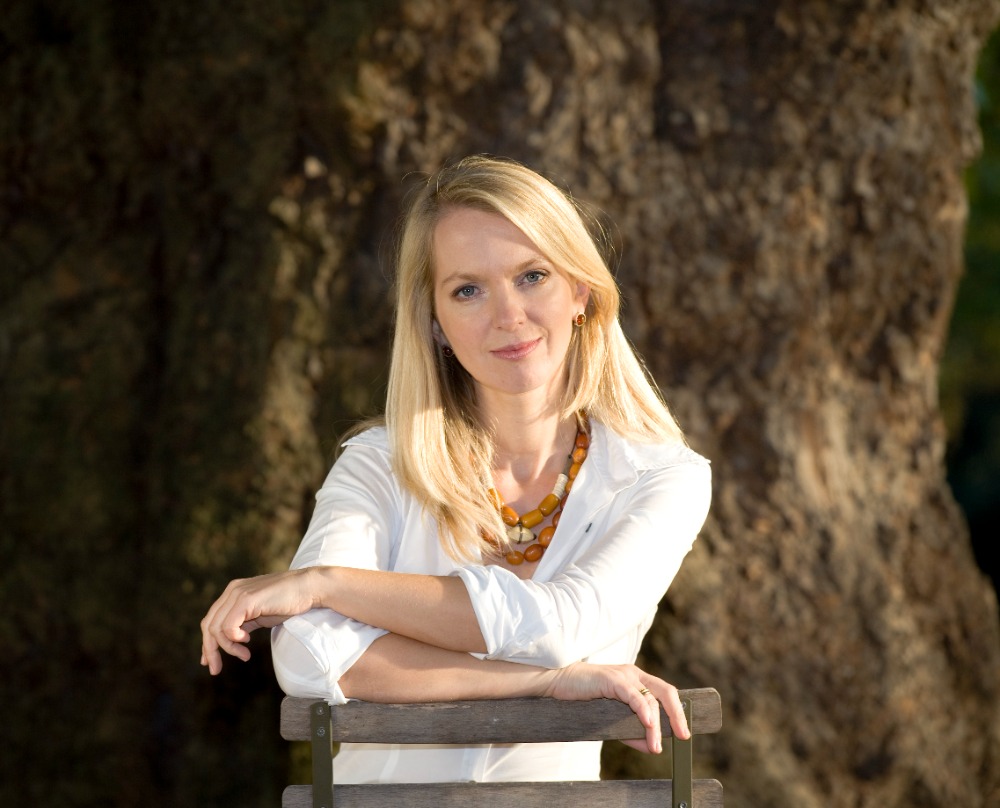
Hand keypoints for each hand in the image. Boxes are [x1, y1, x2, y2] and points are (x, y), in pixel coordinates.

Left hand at [199, 568, 320, 674]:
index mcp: (234, 593)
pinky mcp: (246, 600)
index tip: (211, 662)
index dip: (208, 643)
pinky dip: (233, 638)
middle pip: (208, 625)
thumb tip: (233, 639)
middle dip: (210, 650)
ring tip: (244, 655)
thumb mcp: (261, 615)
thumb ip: (245, 623)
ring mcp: (238, 594)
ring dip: (227, 647)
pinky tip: (246, 641)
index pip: (211, 620)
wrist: (309, 588)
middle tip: (216, 669)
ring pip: (217, 628)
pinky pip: (228, 625)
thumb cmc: (290, 602)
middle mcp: (232, 591)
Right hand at [543, 662, 689, 753]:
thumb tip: (651, 747)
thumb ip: (630, 730)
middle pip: (666, 692)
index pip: (664, 693)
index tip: (683, 732)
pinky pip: (634, 695)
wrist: (559, 683)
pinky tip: (648, 724)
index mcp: (636, 680)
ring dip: (656, 726)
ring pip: (650, 699)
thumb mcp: (611, 717)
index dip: (677, 712)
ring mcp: (624, 675)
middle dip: (677, 715)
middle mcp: (634, 674)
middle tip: (683, 736)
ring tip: (656, 745)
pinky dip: (643, 710)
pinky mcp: (612, 679)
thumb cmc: (584, 699)